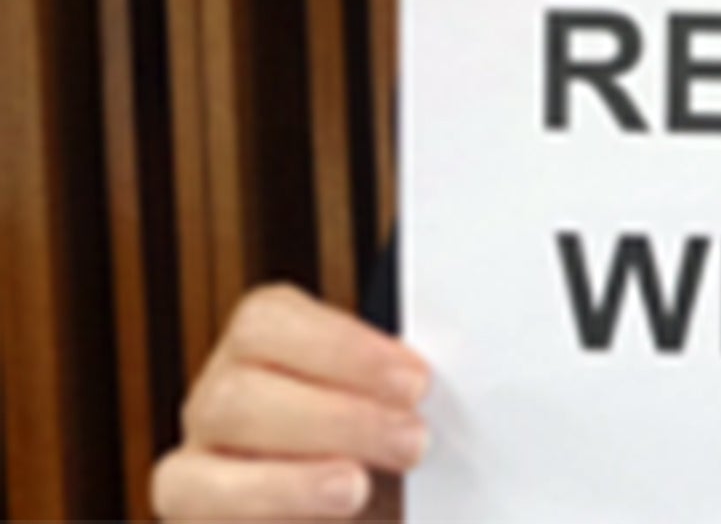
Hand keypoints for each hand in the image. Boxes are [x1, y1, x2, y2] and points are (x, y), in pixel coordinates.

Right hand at [152, 282, 431, 520]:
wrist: (348, 503)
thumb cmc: (370, 442)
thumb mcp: (385, 403)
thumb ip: (392, 391)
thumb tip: (423, 385)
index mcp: (258, 344)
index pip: (266, 322)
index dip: (341, 349)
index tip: (414, 380)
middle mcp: (215, 400)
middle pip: (238, 395)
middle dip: (335, 419)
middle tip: (411, 440)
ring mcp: (192, 467)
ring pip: (204, 472)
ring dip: (293, 481)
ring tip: (357, 488)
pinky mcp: (191, 521)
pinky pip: (206, 519)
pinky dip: (272, 512)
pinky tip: (327, 518)